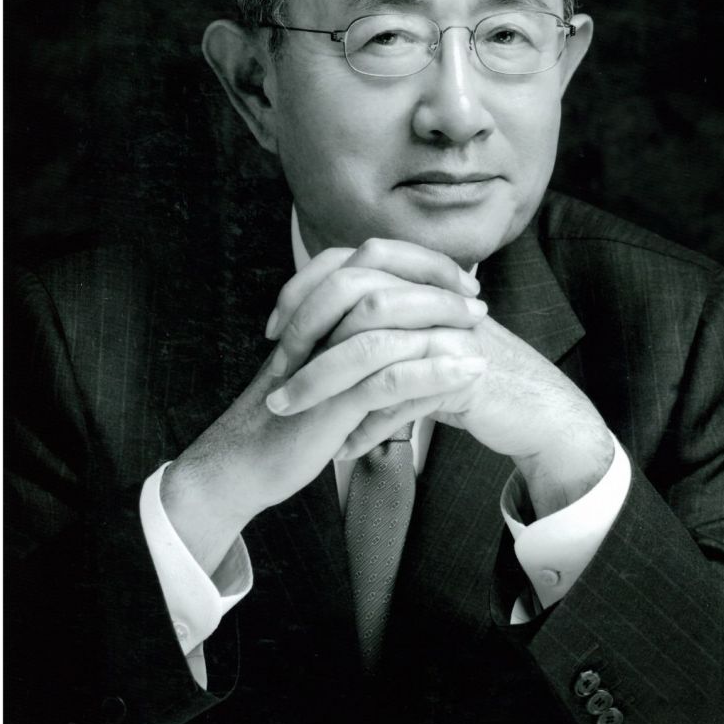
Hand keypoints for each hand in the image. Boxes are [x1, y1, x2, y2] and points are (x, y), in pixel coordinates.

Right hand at [161, 240, 487, 573]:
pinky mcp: (330, 401)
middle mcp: (315, 324)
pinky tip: (468, 373)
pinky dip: (435, 372)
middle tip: (476, 301)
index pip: (371, 260)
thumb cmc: (288, 414)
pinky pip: (389, 377)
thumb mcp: (321, 364)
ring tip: (480, 331)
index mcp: (314, 309)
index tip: (458, 280)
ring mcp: (320, 359)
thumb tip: (401, 320)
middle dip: (435, 284)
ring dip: (441, 322)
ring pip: (387, 323)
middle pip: (381, 278)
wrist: (244, 462)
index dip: (419, 264)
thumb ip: (351, 336)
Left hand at [269, 246, 613, 519]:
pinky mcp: (463, 372)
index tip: (273, 330)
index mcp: (415, 280)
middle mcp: (431, 297)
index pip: (346, 263)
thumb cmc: (465, 372)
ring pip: (371, 351)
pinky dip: (369, 427)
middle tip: (277, 375)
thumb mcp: (416, 338)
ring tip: (291, 413)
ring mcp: (449, 332)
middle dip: (306, 338)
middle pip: (354, 299)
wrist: (534, 405)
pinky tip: (345, 448)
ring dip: (325, 387)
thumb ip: (374, 324)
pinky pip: (402, 398)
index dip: (302, 292)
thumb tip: (313, 322)